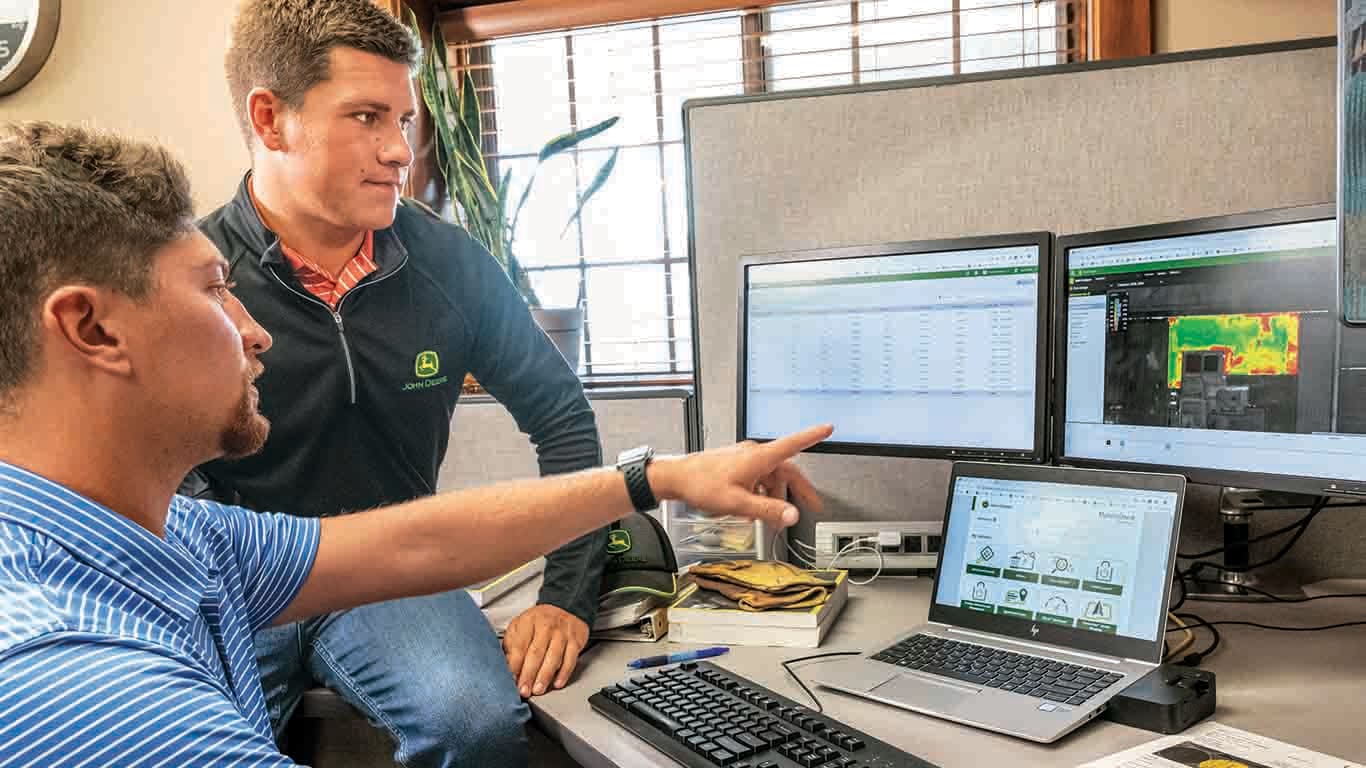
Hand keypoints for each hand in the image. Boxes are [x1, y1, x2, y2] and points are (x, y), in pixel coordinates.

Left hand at [503, 603, 588, 697]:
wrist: (565, 607)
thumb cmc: (538, 622)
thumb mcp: (520, 627)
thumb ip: (511, 646)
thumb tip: (506, 668)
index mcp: (528, 622)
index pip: (519, 645)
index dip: (514, 664)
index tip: (511, 679)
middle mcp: (546, 625)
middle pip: (536, 652)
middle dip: (529, 674)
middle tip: (524, 690)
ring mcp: (563, 632)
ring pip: (554, 657)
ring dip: (545, 676)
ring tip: (538, 690)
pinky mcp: (576, 640)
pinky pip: (570, 659)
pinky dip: (564, 673)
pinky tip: (557, 683)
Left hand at [647, 424, 832, 527]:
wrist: (677, 478)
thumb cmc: (702, 484)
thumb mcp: (738, 503)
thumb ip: (767, 510)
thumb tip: (791, 515)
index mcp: (759, 458)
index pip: (793, 443)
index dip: (812, 436)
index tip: (828, 428)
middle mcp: (754, 454)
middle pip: (785, 470)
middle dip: (798, 490)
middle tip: (811, 504)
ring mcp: (745, 459)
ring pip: (770, 477)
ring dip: (774, 497)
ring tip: (770, 517)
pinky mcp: (737, 465)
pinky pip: (758, 479)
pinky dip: (761, 494)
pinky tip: (752, 510)